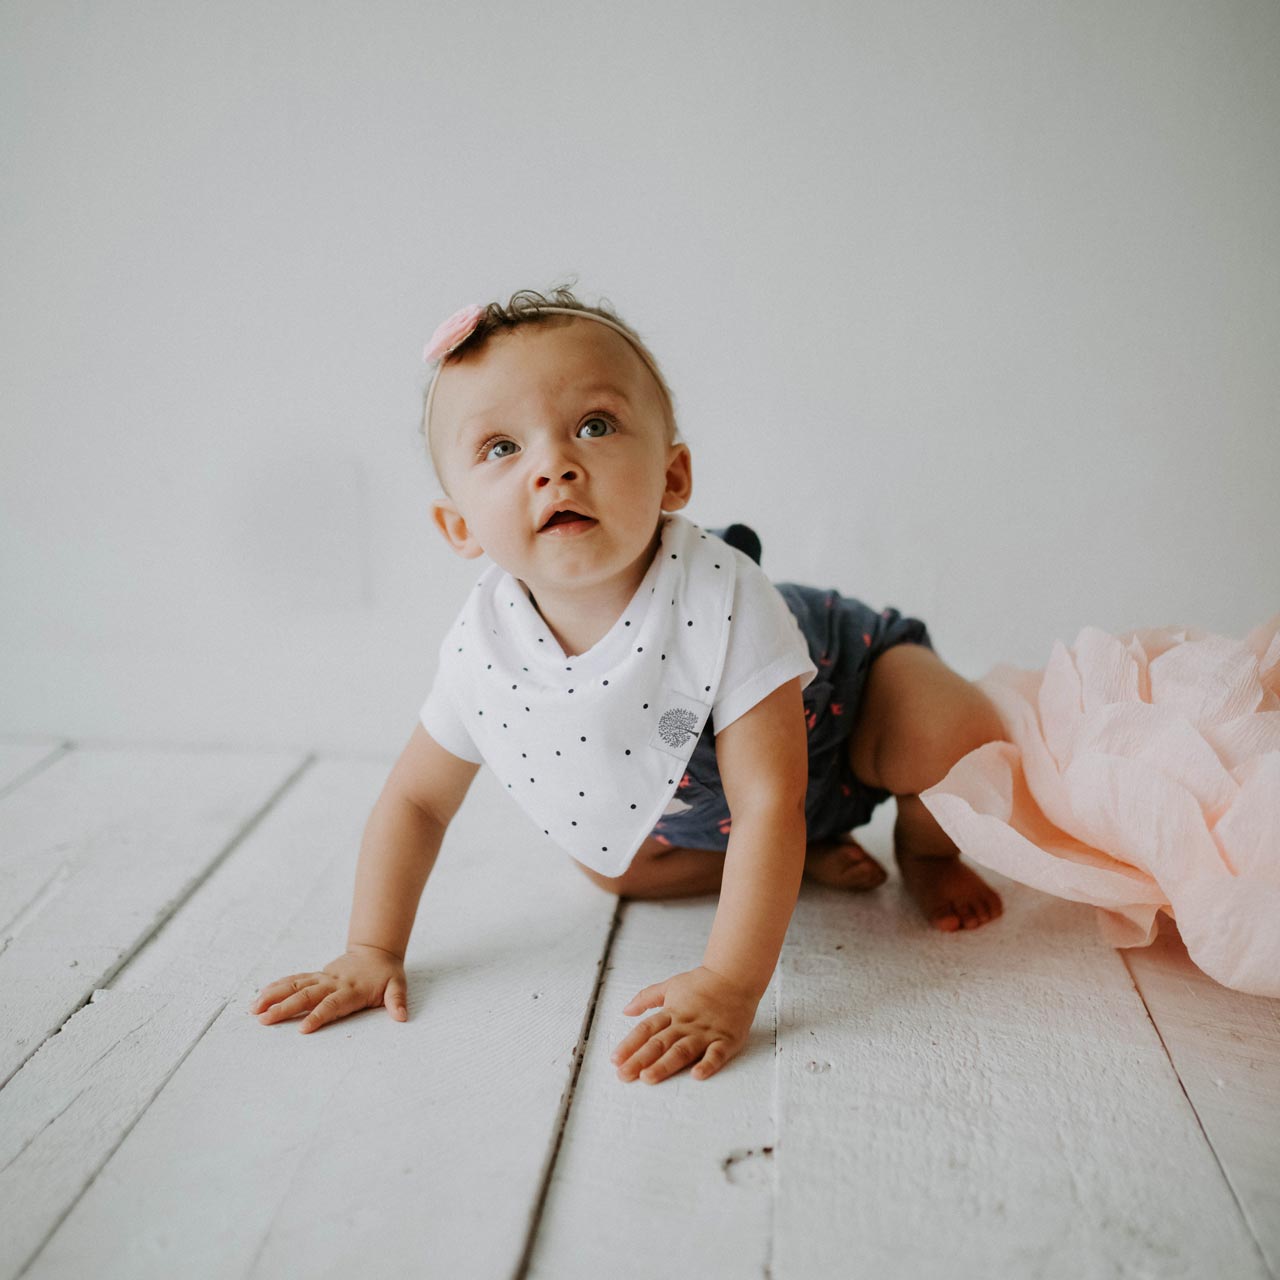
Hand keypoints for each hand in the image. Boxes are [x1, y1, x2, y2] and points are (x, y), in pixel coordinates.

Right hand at [250, 944, 408, 1033]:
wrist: (376, 951)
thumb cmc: (386, 974)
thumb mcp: (397, 985)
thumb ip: (397, 1001)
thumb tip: (402, 1017)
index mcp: (351, 990)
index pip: (332, 1004)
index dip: (318, 1015)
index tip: (303, 1028)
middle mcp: (333, 983)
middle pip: (306, 996)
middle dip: (285, 1008)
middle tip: (265, 1019)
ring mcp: (322, 978)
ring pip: (294, 986)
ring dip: (274, 996)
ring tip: (254, 1009)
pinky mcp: (315, 976)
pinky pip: (293, 980)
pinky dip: (276, 987)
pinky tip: (260, 996)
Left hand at [610, 965, 759, 1083]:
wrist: (735, 975)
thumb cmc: (703, 982)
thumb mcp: (670, 985)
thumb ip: (647, 998)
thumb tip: (626, 1010)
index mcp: (672, 1012)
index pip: (646, 1029)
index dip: (630, 1044)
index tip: (615, 1060)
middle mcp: (686, 1023)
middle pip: (659, 1042)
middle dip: (640, 1060)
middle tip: (623, 1075)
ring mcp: (705, 1032)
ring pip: (682, 1050)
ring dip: (664, 1064)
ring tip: (648, 1078)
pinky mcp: (726, 1039)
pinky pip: (716, 1054)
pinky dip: (707, 1064)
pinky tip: (696, 1075)